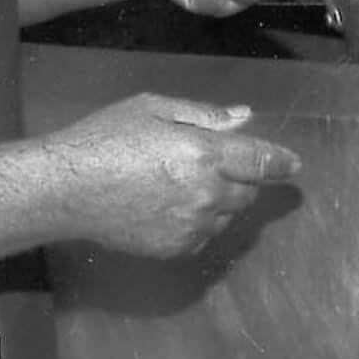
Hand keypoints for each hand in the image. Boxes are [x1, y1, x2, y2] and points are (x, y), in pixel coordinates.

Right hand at [40, 93, 301, 256]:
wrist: (65, 190)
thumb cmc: (105, 139)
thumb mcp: (154, 109)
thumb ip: (204, 116)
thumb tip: (244, 117)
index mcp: (204, 154)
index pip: (260, 161)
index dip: (281, 162)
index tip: (293, 165)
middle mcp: (206, 193)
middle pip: (248, 191)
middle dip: (240, 177)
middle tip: (210, 165)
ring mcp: (192, 226)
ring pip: (228, 215)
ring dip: (220, 200)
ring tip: (181, 184)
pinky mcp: (176, 248)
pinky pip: (205, 235)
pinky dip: (199, 222)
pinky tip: (168, 206)